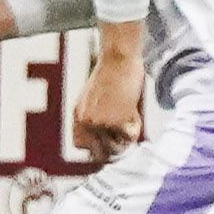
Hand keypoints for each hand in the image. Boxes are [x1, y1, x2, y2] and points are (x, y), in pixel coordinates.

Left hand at [72, 46, 143, 162]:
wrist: (118, 59)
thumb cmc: (109, 73)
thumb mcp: (91, 97)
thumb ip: (92, 116)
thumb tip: (102, 136)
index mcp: (77, 116)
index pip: (80, 146)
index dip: (95, 147)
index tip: (107, 144)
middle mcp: (86, 123)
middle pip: (100, 153)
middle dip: (114, 148)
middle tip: (124, 138)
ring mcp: (101, 123)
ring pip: (117, 148)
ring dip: (126, 138)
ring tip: (130, 119)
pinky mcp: (117, 121)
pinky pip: (130, 136)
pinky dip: (136, 125)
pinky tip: (133, 109)